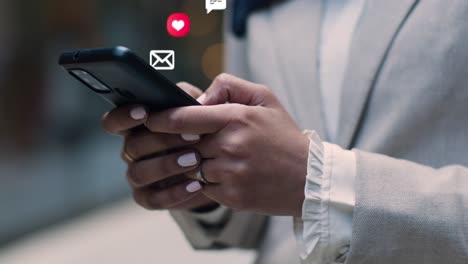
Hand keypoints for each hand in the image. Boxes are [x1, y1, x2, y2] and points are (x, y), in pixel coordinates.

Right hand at [102, 82, 216, 209]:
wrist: (215, 166)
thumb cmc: (201, 129)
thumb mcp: (198, 108)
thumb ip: (190, 96)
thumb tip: (192, 98)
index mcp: (136, 127)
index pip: (114, 121)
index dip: (123, 117)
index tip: (143, 112)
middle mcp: (131, 151)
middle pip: (132, 146)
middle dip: (162, 140)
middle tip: (193, 136)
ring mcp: (138, 175)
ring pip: (139, 173)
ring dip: (167, 165)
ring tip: (195, 160)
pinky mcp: (149, 198)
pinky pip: (153, 199)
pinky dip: (175, 193)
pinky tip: (197, 184)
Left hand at [144, 74, 309, 216]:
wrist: (308, 178)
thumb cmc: (283, 136)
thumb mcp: (264, 98)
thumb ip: (229, 86)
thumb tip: (197, 96)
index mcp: (236, 118)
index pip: (184, 117)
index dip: (160, 118)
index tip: (148, 118)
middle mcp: (230, 146)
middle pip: (182, 144)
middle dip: (173, 143)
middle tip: (169, 140)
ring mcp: (229, 174)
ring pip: (190, 168)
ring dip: (191, 163)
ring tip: (207, 157)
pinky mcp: (230, 196)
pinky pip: (201, 187)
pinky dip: (204, 181)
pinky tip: (220, 174)